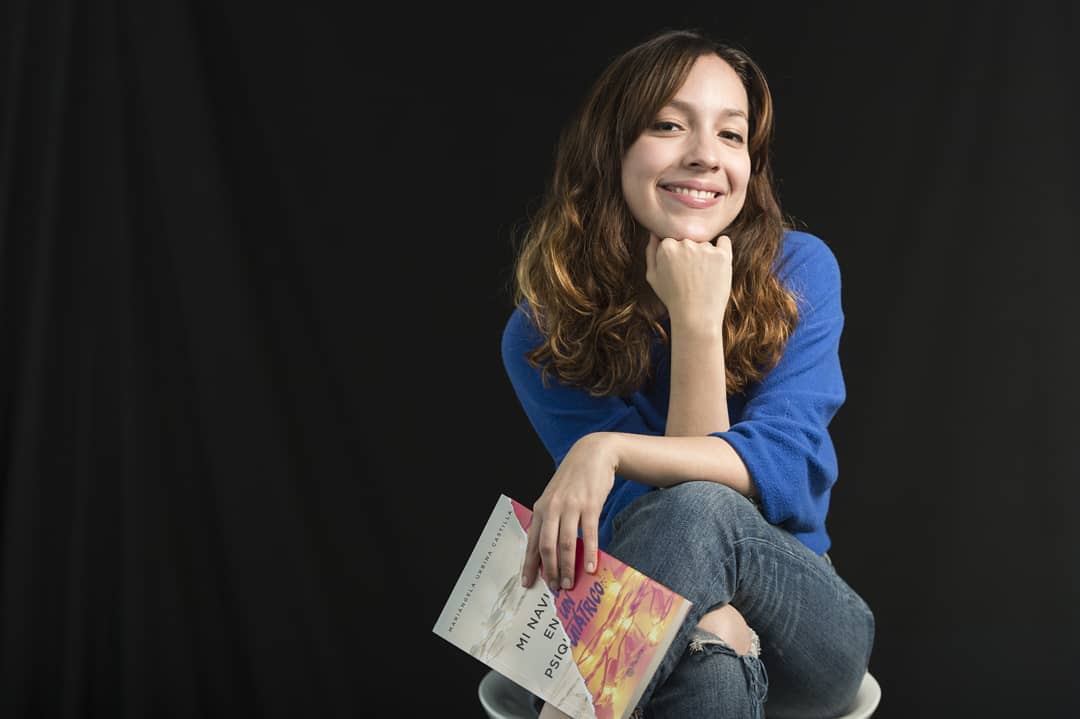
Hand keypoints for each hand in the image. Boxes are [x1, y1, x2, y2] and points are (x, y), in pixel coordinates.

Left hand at [521, 433, 615, 590]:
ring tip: (570, 583)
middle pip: (546, 547)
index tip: (528, 583)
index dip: (529, 564)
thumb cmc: (573, 479)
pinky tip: (592, 567)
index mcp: (540, 508)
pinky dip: (589, 553)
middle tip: (555, 588)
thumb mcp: (554, 497)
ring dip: (568, 567)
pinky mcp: (590, 504)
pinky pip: (588, 534)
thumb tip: (551, 550)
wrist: (592, 454)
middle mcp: (552, 508)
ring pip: (566, 544)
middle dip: (550, 571)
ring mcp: (571, 506)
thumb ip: (551, 519)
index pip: (531, 542)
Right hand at [645, 233, 732, 330]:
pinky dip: (722, 248)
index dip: (674, 257)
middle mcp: (685, 243)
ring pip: (705, 244)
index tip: (676, 271)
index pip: (672, 242)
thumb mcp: (652, 277)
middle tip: (690, 277)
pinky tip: (718, 263)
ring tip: (702, 279)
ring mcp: (705, 248)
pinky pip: (724, 242)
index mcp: (666, 246)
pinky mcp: (722, 255)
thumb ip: (651, 252)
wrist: (696, 316)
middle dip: (689, 254)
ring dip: (705, 256)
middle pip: (689, 241)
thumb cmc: (672, 298)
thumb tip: (654, 234)